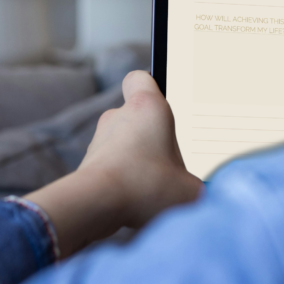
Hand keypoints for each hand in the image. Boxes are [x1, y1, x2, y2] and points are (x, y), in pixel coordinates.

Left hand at [25, 71, 202, 254]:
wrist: (97, 204)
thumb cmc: (145, 185)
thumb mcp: (190, 189)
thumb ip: (196, 186)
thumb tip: (194, 192)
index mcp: (146, 107)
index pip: (140, 78)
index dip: (150, 86)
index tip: (162, 103)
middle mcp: (118, 117)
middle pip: (135, 118)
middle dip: (151, 138)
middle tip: (168, 161)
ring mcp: (99, 140)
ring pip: (122, 144)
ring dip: (135, 161)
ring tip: (151, 187)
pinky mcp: (87, 165)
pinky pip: (110, 167)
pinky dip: (121, 179)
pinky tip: (133, 200)